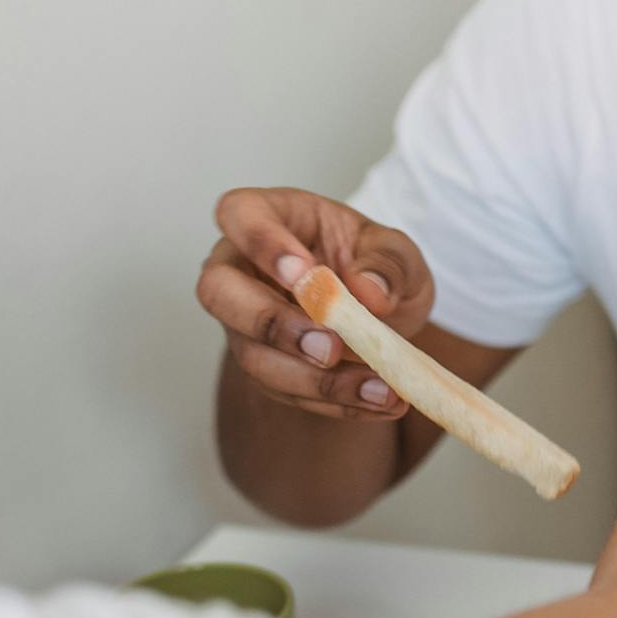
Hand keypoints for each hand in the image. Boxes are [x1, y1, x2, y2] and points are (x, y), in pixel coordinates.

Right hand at [197, 188, 433, 419]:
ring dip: (315, 381)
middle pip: (218, 292)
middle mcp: (241, 269)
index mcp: (269, 216)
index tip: (304, 273)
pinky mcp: (265, 367)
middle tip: (329, 348)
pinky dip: (336, 402)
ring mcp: (245, 323)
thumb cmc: (375, 264)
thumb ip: (388, 264)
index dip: (263, 244)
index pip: (239, 215)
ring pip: (253, 356)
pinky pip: (288, 393)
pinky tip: (379, 401)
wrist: (384, 312)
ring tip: (377, 388)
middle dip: (273, 324)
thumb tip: (369, 293)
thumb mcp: (398, 252)